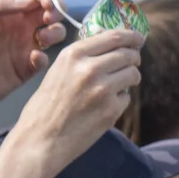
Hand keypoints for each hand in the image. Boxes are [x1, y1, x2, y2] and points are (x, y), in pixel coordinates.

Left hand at [0, 0, 71, 136]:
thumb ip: (0, 6)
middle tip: (49, 20)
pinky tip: (33, 60)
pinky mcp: (27, 70)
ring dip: (56, 32)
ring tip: (43, 39)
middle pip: (50, 12)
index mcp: (5, 13)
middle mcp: (18, 28)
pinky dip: (45, 57)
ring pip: (54, 33)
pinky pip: (46, 59)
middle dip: (57, 11)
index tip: (48, 6)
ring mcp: (23, 48)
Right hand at [0, 23, 144, 176]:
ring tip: (118, 86)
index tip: (138, 39)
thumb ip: (82, 59)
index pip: (113, 36)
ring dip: (130, 78)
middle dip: (134, 58)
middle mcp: (90, 68)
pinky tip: (104, 107)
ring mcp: (103, 89)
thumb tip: (111, 49)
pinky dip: (120, 101)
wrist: (40, 141)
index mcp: (73, 55)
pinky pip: (126, 98)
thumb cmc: (44, 108)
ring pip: (133, 74)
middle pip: (128, 54)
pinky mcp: (111, 109)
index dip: (130, 36)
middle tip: (132, 63)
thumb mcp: (57, 72)